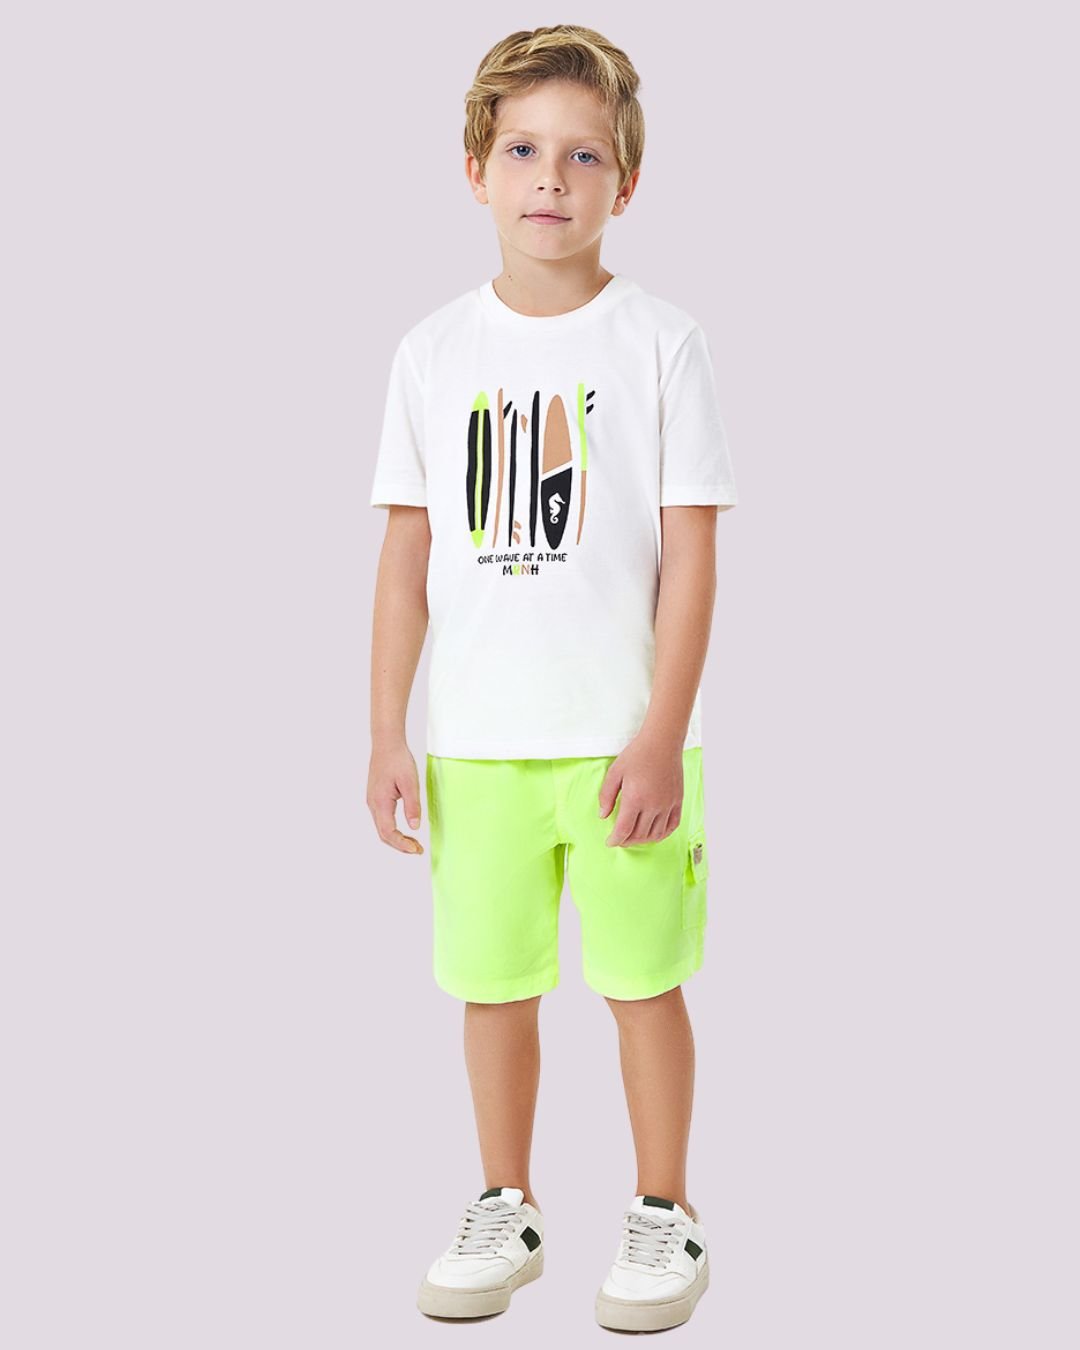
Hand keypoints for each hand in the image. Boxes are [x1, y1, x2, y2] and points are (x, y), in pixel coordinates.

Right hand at [367, 738, 424, 853]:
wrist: (386, 744)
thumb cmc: (398, 760)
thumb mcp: (410, 783)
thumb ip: (412, 806)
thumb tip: (415, 827)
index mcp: (380, 802)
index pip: (388, 833)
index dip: (402, 844)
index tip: (416, 849)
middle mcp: (373, 805)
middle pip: (383, 834)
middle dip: (400, 845)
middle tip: (417, 850)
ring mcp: (373, 802)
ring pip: (382, 828)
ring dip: (396, 839)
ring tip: (413, 842)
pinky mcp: (376, 798)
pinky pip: (382, 820)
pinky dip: (393, 830)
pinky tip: (405, 829)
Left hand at [597, 732, 684, 846]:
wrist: (662, 742)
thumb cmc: (637, 754)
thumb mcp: (614, 772)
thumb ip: (606, 795)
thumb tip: (603, 815)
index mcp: (635, 798)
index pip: (624, 830)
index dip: (615, 840)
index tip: (610, 842)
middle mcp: (653, 805)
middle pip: (639, 835)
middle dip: (626, 841)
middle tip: (620, 839)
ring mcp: (668, 804)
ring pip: (655, 834)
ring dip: (643, 840)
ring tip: (634, 837)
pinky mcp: (678, 801)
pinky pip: (672, 826)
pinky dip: (662, 834)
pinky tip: (653, 833)